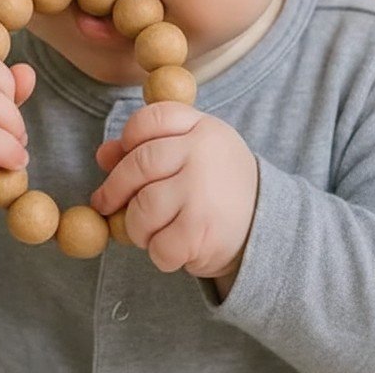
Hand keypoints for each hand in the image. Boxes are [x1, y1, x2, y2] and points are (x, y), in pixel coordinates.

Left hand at [90, 101, 256, 280]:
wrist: (270, 229)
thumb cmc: (218, 187)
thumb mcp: (192, 154)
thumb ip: (148, 147)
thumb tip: (103, 155)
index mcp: (202, 128)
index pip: (151, 119)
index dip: (128, 137)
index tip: (123, 155)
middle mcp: (202, 154)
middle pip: (138, 165)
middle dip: (114, 189)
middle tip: (106, 203)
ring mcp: (201, 192)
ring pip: (142, 209)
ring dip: (137, 227)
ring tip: (150, 231)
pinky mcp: (201, 230)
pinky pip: (158, 245)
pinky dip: (159, 254)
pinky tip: (174, 249)